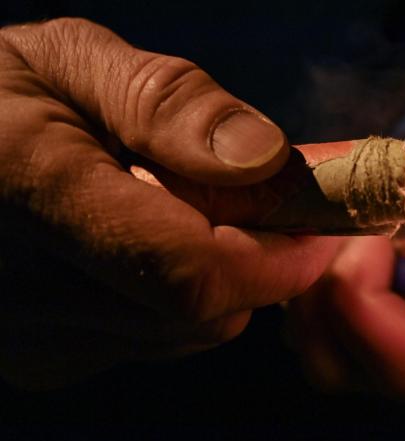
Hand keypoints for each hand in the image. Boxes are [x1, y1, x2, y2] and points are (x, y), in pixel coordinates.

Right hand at [0, 18, 341, 388]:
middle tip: (263, 198)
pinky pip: (151, 340)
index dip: (278, 253)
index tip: (319, 215)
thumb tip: (267, 158)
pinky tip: (142, 244)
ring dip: (218, 276)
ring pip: (186, 333)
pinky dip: (174, 296)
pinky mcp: (42, 359)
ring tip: (183, 209)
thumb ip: (168, 105)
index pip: (192, 270)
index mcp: (26, 192)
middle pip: (204, 313)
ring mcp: (30, 340)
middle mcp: (21, 295)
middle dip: (258, 258)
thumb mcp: (70, 62)